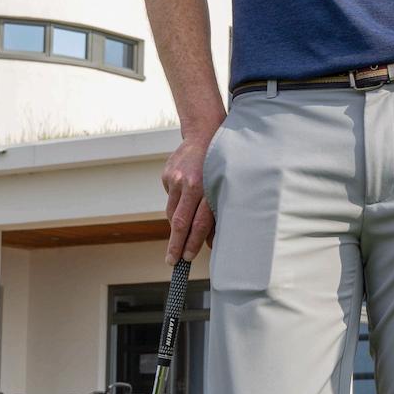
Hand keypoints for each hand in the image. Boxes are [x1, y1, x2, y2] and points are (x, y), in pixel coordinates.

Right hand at [162, 128, 218, 262]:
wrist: (205, 132)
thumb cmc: (222, 165)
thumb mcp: (226, 187)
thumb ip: (217, 215)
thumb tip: (210, 244)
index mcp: (208, 189)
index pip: (199, 223)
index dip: (192, 243)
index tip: (186, 259)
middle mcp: (190, 184)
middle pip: (180, 222)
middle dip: (176, 245)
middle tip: (172, 262)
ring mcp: (175, 179)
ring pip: (171, 212)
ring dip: (176, 227)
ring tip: (179, 237)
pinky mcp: (166, 174)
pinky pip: (170, 198)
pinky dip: (176, 203)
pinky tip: (186, 196)